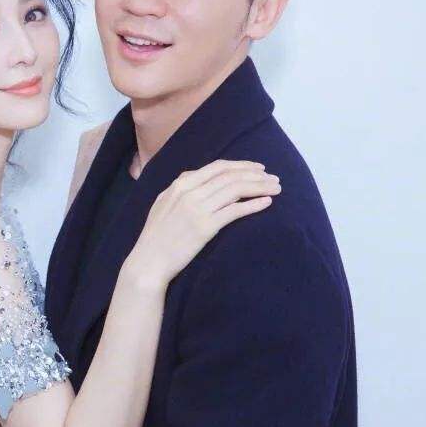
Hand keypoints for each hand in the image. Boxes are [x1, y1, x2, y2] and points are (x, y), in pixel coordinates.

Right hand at [123, 159, 279, 285]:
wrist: (149, 260)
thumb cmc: (156, 235)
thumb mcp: (163, 203)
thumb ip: (180, 188)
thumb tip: (198, 176)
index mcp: (180, 185)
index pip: (217, 167)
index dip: (241, 165)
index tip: (258, 168)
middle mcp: (189, 192)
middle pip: (230, 176)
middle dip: (256, 174)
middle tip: (274, 177)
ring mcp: (197, 209)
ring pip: (236, 189)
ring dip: (260, 187)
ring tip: (276, 188)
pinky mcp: (205, 227)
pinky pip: (235, 210)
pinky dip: (253, 204)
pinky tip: (266, 203)